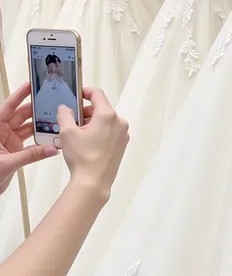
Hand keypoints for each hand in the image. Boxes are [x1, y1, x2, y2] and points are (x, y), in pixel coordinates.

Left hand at [0, 83, 57, 194]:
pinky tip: (50, 139)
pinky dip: (40, 141)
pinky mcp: (15, 149)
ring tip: (54, 121)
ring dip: (39, 126)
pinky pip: (30, 142)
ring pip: (27, 128)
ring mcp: (9, 140)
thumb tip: (51, 150)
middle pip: (20, 115)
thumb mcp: (9, 163)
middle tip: (50, 104)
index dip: (19, 95)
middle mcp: (2, 131)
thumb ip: (31, 156)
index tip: (30, 86)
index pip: (8, 107)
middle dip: (35, 110)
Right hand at [58, 87, 128, 203]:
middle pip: (101, 108)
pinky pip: (110, 132)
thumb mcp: (67, 132)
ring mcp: (123, 135)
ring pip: (106, 121)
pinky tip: (87, 143)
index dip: (85, 92)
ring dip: (92, 122)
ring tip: (78, 134)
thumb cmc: (82, 156)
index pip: (97, 94)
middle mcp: (119, 123)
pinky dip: (99, 132)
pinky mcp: (122, 146)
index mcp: (108, 115)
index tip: (76, 96)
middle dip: (86, 111)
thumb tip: (65, 108)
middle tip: (72, 120)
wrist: (94, 182)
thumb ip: (65, 114)